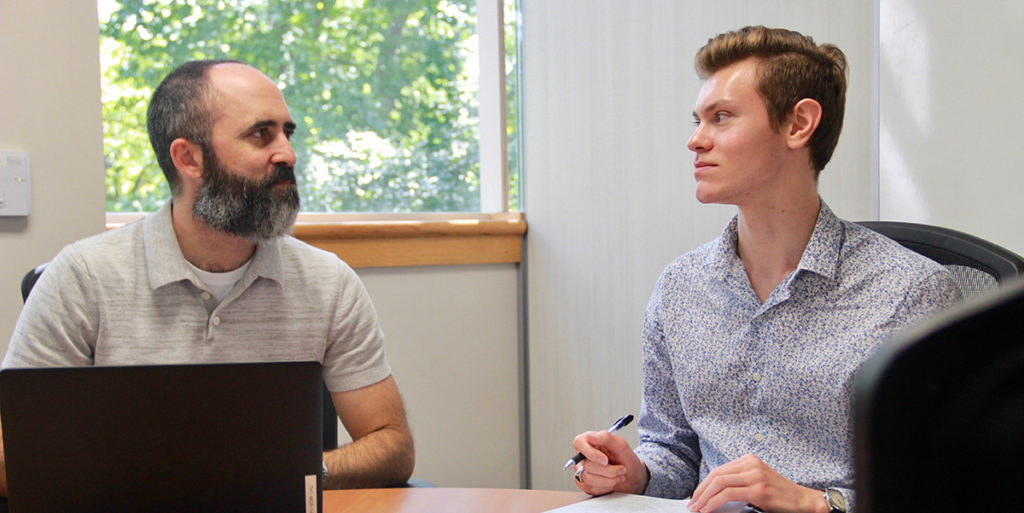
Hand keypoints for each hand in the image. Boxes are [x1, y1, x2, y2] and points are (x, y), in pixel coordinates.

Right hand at [570, 430, 648, 495]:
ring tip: (619, 475)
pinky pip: (591, 488)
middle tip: (622, 469)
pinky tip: (612, 481)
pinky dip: (606, 486)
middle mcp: (583, 455)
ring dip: (609, 480)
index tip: (605, 460)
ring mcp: (582, 470)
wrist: (632, 476)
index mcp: (589, 441)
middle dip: (608, 470)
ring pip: (588, 479)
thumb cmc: (626, 459)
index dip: (591, 453)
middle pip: (587, 465)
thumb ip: (607, 437)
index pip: (578, 443)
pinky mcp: (585, 484)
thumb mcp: (621, 445)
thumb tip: (592, 437)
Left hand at [687, 454, 825, 512]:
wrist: (803, 501)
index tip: (697, 496)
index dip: (704, 484)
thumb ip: (739, 482)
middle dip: (701, 490)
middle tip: (693, 504)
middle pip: (716, 475)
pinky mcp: (758, 489)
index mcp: (749, 460)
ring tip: (698, 508)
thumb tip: (714, 493)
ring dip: (704, 497)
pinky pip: (728, 494)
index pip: (719, 470)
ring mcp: (755, 475)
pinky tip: (708, 509)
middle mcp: (751, 464)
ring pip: (719, 483)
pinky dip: (714, 502)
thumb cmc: (780, 496)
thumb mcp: (757, 482)